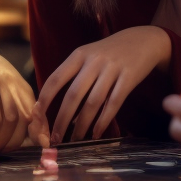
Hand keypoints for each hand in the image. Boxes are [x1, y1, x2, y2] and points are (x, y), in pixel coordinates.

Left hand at [0, 50, 33, 154]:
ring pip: (26, 117)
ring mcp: (19, 84)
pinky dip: (34, 128)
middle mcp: (6, 82)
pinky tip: (29, 140)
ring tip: (6, 148)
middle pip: (12, 120)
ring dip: (18, 138)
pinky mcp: (28, 88)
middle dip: (5, 142)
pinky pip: (35, 111)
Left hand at [35, 26, 171, 144]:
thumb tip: (56, 106)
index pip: (55, 79)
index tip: (37, 117)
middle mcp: (93, 61)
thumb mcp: (88, 55)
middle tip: (55, 138)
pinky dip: (103, 121)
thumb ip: (73, 75)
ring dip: (82, 125)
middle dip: (62, 119)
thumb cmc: (110, 52)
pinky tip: (96, 133)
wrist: (143, 40)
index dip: (45, 99)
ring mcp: (112, 69)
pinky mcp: (129, 78)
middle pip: (73, 95)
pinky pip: (113, 104)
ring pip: (92, 102)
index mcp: (79, 55)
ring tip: (75, 140)